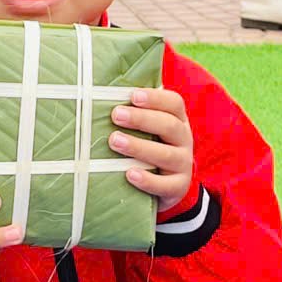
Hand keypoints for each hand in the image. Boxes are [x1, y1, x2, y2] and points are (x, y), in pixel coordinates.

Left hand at [108, 88, 193, 214]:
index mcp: (177, 120)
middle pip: (169, 125)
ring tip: (114, 141)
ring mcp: (183, 164)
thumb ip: (130, 112)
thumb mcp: (145, 129)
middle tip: (116, 115)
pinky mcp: (178, 187)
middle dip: (142, 119)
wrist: (164, 185)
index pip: (174, 103)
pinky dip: (148, 180)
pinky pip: (166, 185)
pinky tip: (129, 174)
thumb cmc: (147, 147)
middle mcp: (184, 140)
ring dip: (139, 147)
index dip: (155, 98)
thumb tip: (98, 93)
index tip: (133, 96)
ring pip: (166, 155)